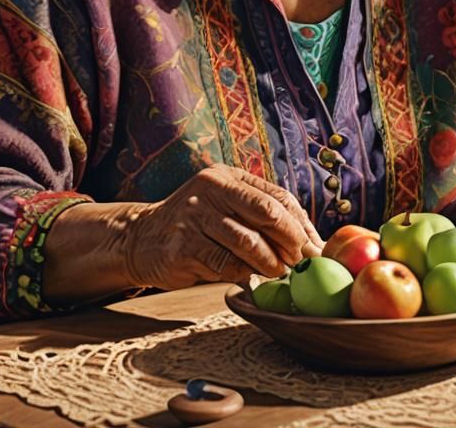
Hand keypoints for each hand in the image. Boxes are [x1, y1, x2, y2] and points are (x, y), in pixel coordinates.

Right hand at [124, 164, 323, 289]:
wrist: (142, 239)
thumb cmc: (196, 225)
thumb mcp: (225, 206)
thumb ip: (260, 215)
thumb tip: (309, 240)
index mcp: (227, 177)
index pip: (276, 196)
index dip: (300, 223)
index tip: (313, 246)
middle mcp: (211, 189)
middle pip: (267, 213)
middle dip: (291, 240)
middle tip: (301, 261)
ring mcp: (194, 216)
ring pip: (249, 242)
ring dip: (270, 263)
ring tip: (278, 272)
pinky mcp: (182, 246)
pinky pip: (225, 265)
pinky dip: (244, 275)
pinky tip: (248, 277)